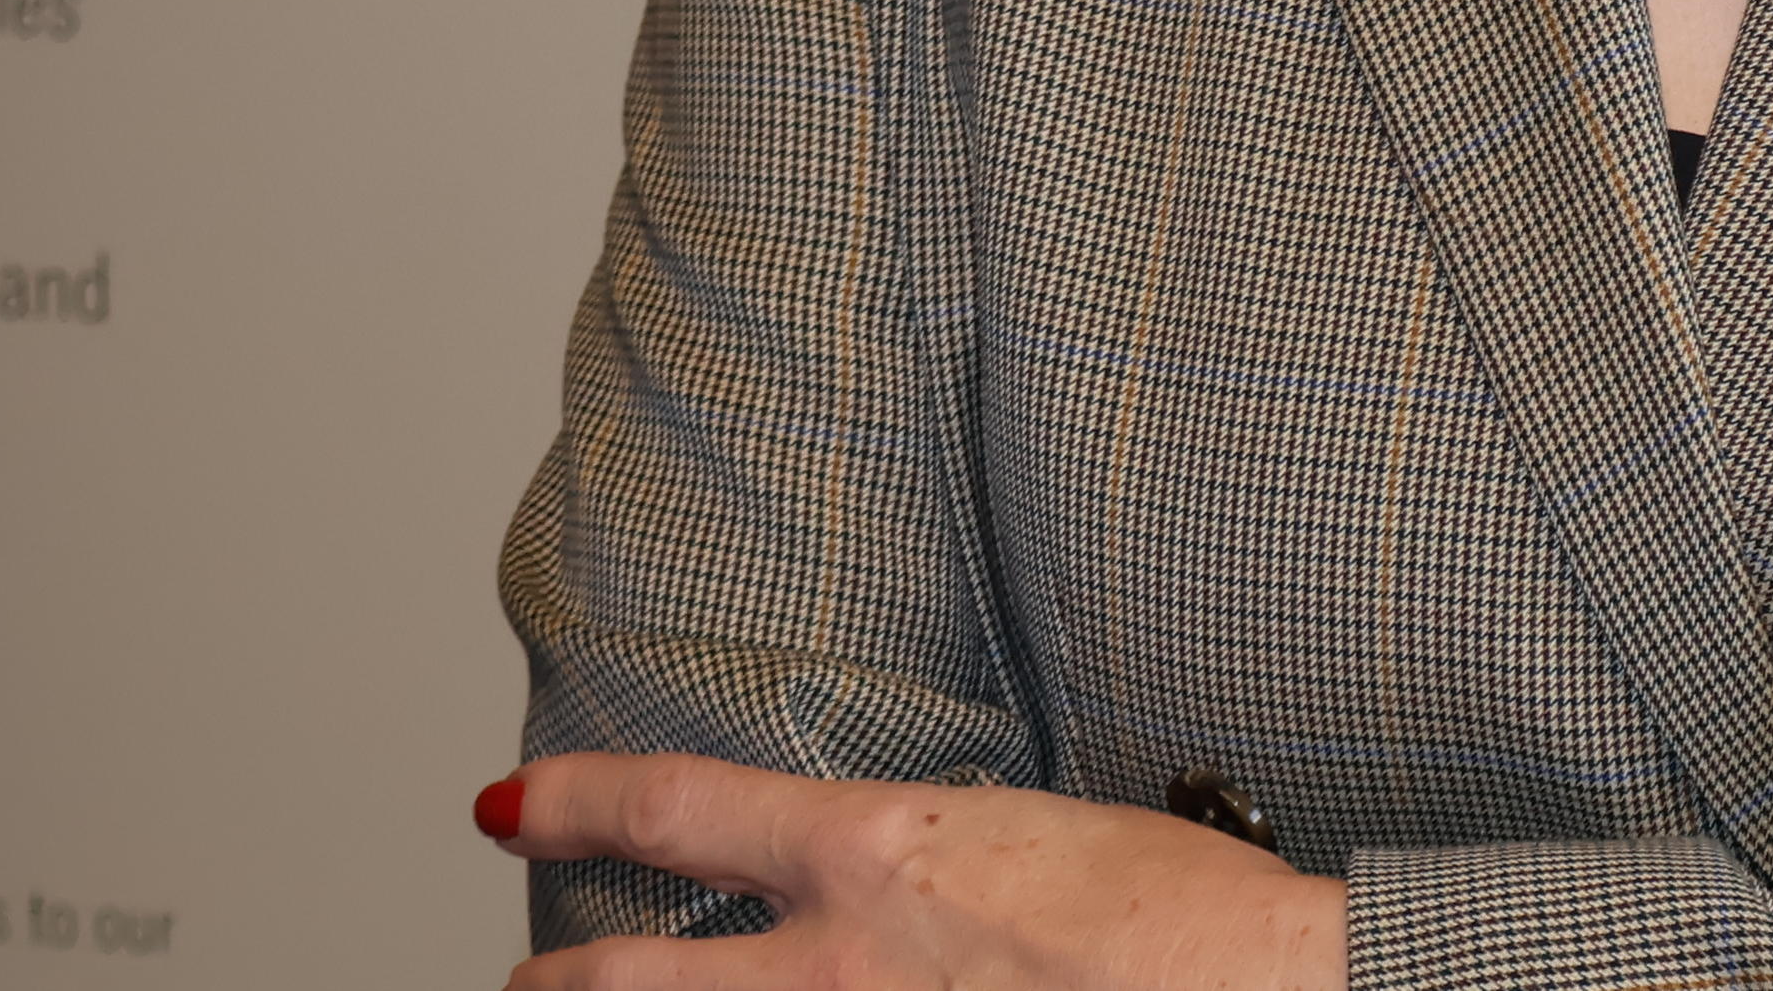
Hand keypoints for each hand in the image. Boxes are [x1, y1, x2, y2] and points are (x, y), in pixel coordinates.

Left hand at [477, 754, 1346, 990]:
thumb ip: (929, 865)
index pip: (677, 811)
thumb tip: (893, 892)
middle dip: (560, 979)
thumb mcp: (1033, 840)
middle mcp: (837, 964)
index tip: (516, 801)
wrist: (1256, 989)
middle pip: (629, 980)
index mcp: (878, 853)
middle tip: (526, 976)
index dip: (577, 801)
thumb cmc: (1183, 918)